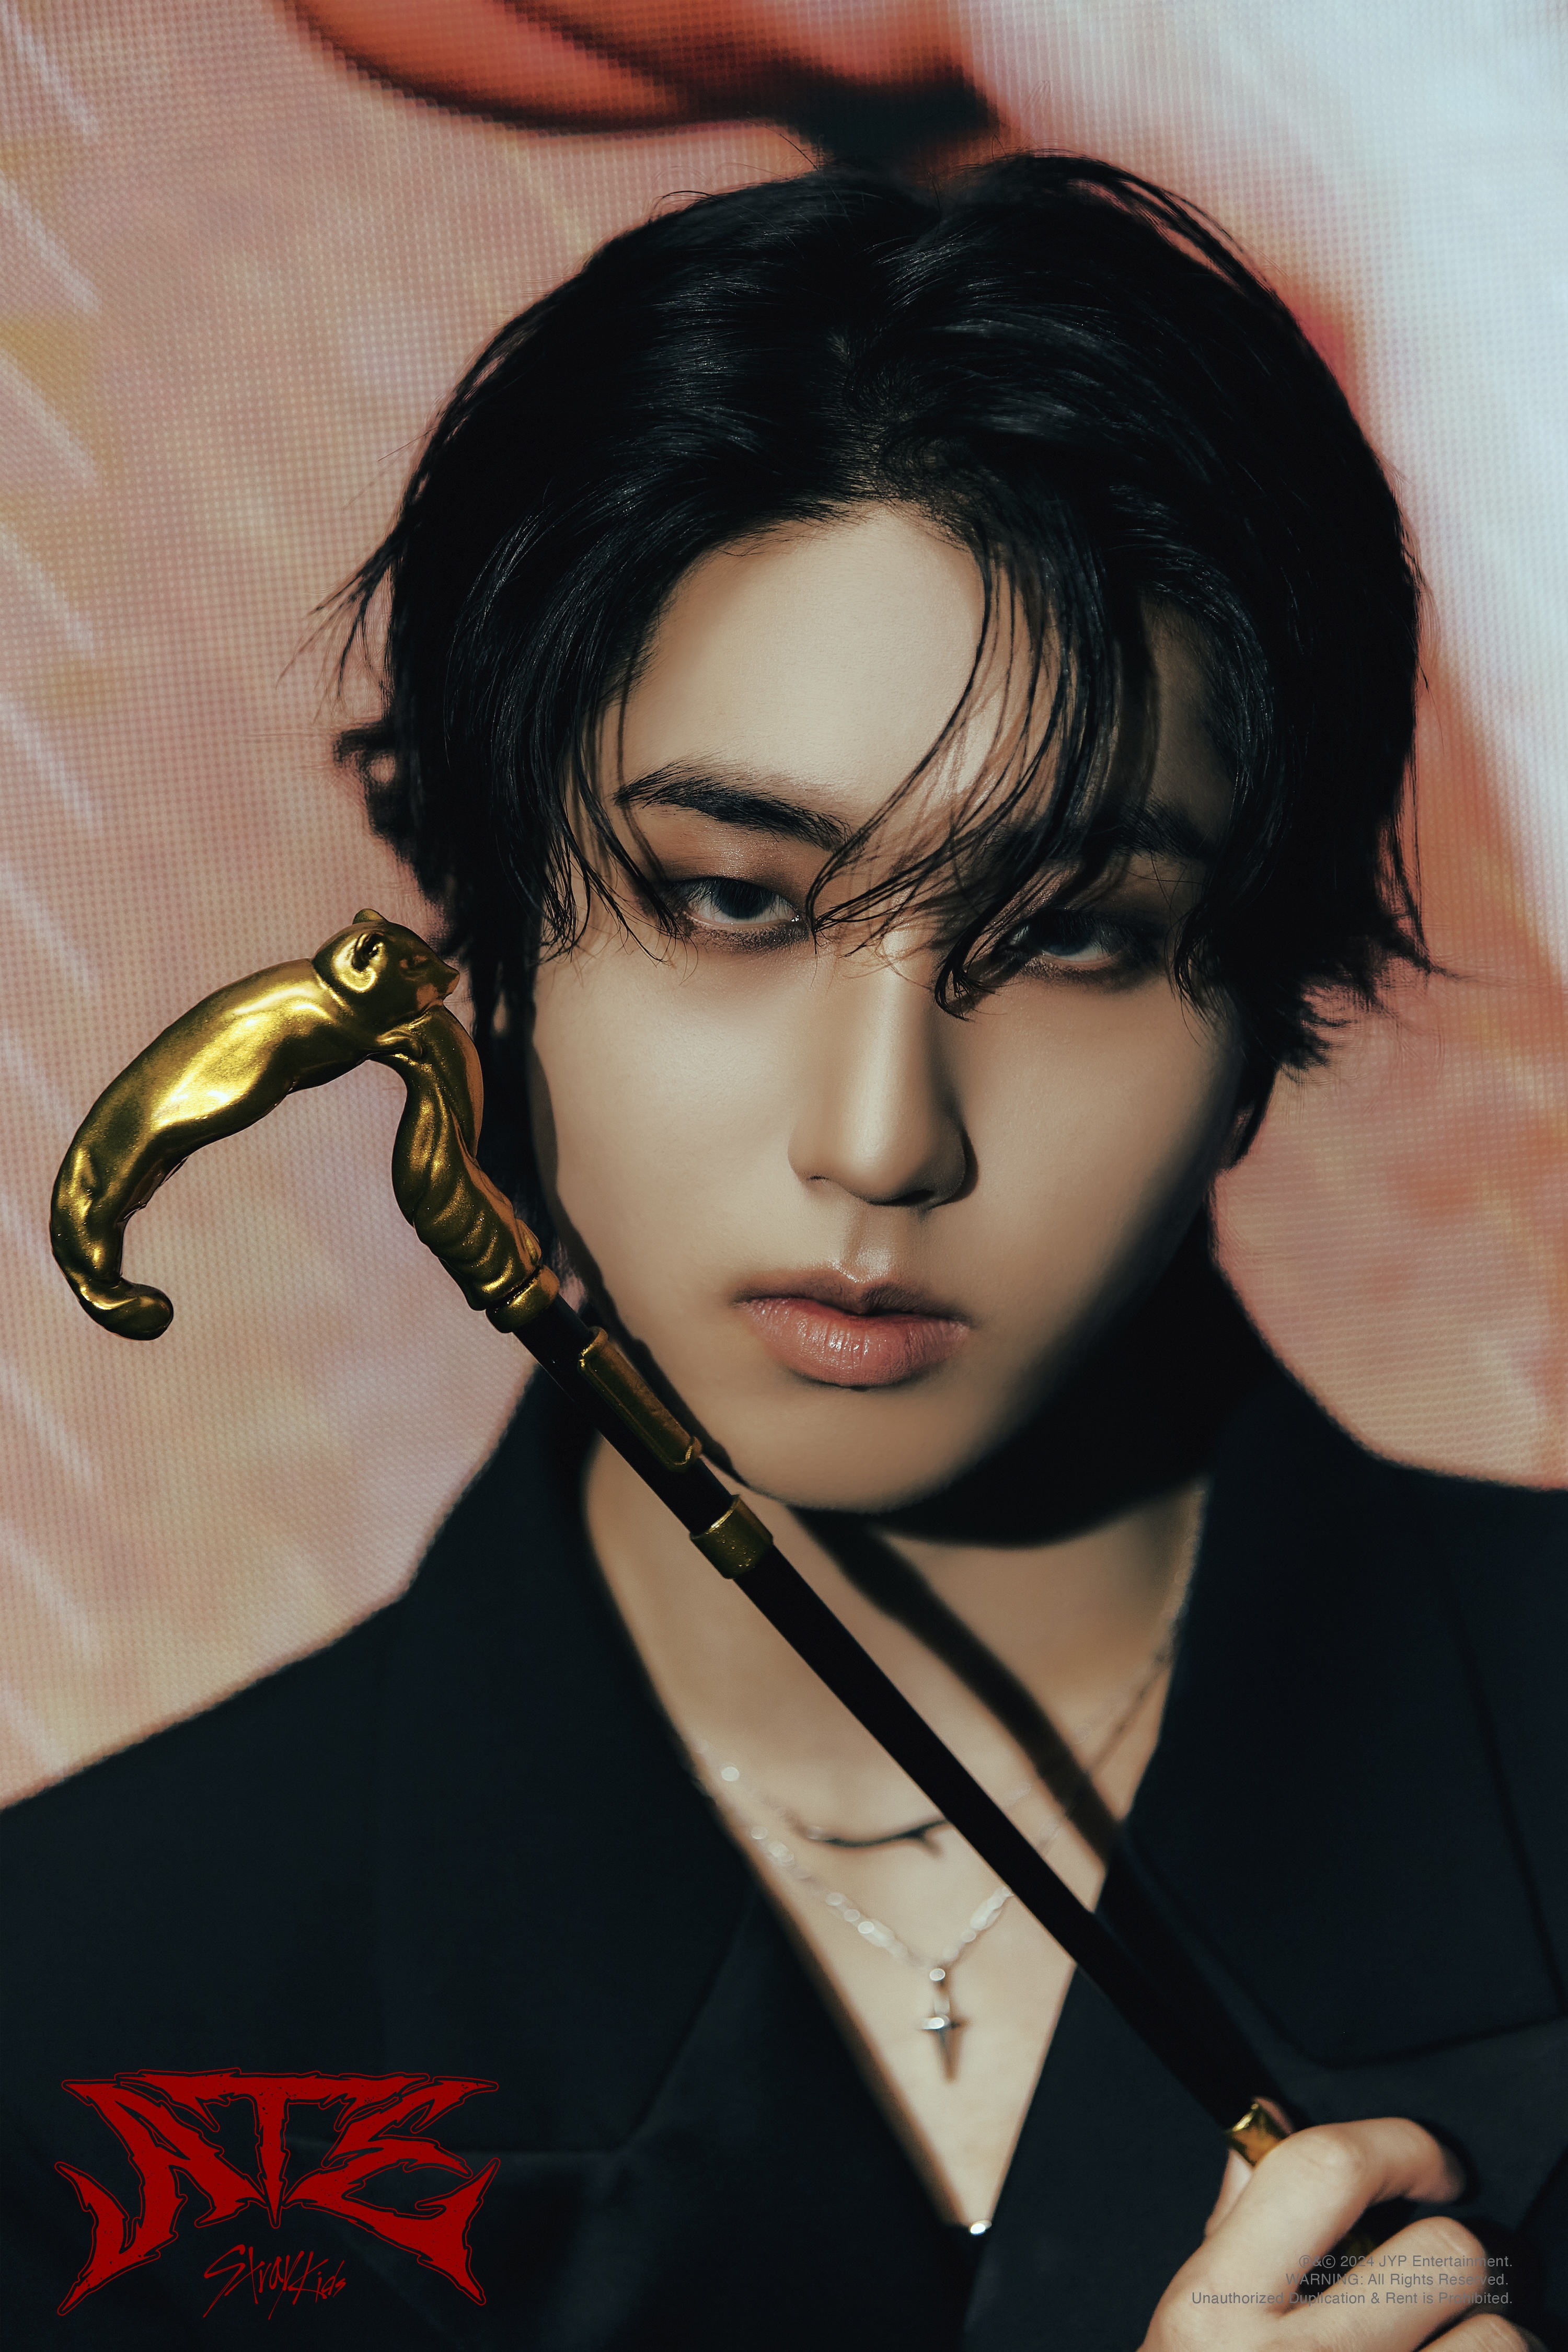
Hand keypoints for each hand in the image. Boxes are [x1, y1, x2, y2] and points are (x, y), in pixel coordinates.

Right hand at [1141, 2116, 1542, 2350]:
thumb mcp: (1191, 2330)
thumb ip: (1234, 2227)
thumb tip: (1268, 2131)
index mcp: (1216, 2310)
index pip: (1324, 2169)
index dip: (1400, 2144)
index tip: (1430, 2163)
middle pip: (1445, 2255)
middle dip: (1457, 2261)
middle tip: (1435, 2286)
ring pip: (1504, 2340)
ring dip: (1492, 2343)